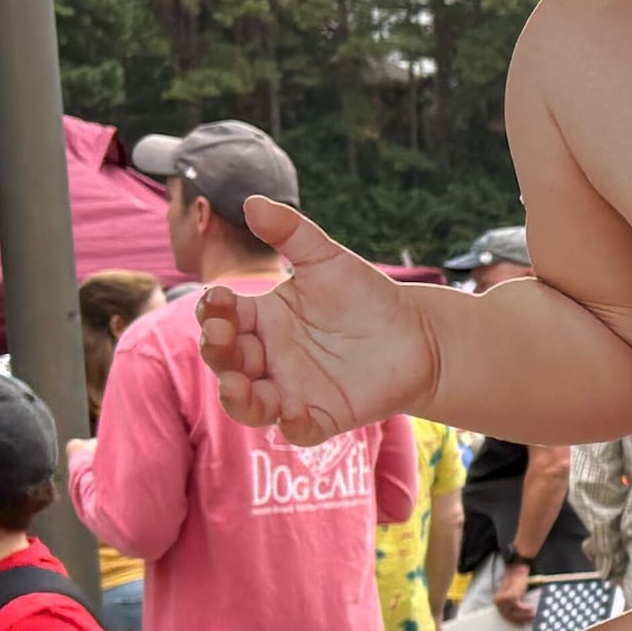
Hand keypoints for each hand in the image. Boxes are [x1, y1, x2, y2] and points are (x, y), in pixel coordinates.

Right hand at [196, 195, 440, 446]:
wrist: (417, 333)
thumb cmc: (366, 296)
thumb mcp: (327, 259)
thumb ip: (291, 232)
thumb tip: (252, 201)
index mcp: (262, 318)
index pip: (223, 316)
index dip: (214, 310)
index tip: (220, 299)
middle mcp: (269, 356)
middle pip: (227, 359)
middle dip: (217, 348)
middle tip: (221, 334)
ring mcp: (292, 389)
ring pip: (248, 402)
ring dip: (236, 396)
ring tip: (235, 385)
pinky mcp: (322, 416)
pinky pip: (296, 429)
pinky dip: (290, 424)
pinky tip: (292, 411)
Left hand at [493, 560, 535, 625]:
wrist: (519, 568)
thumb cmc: (518, 580)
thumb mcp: (516, 592)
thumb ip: (517, 602)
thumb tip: (523, 612)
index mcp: (498, 600)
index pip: (505, 615)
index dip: (514, 621)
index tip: (522, 625)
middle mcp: (498, 601)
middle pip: (509, 617)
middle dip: (520, 620)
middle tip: (530, 621)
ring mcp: (503, 600)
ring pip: (514, 614)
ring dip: (524, 616)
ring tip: (533, 615)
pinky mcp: (509, 597)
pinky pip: (519, 607)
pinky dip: (526, 609)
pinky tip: (532, 608)